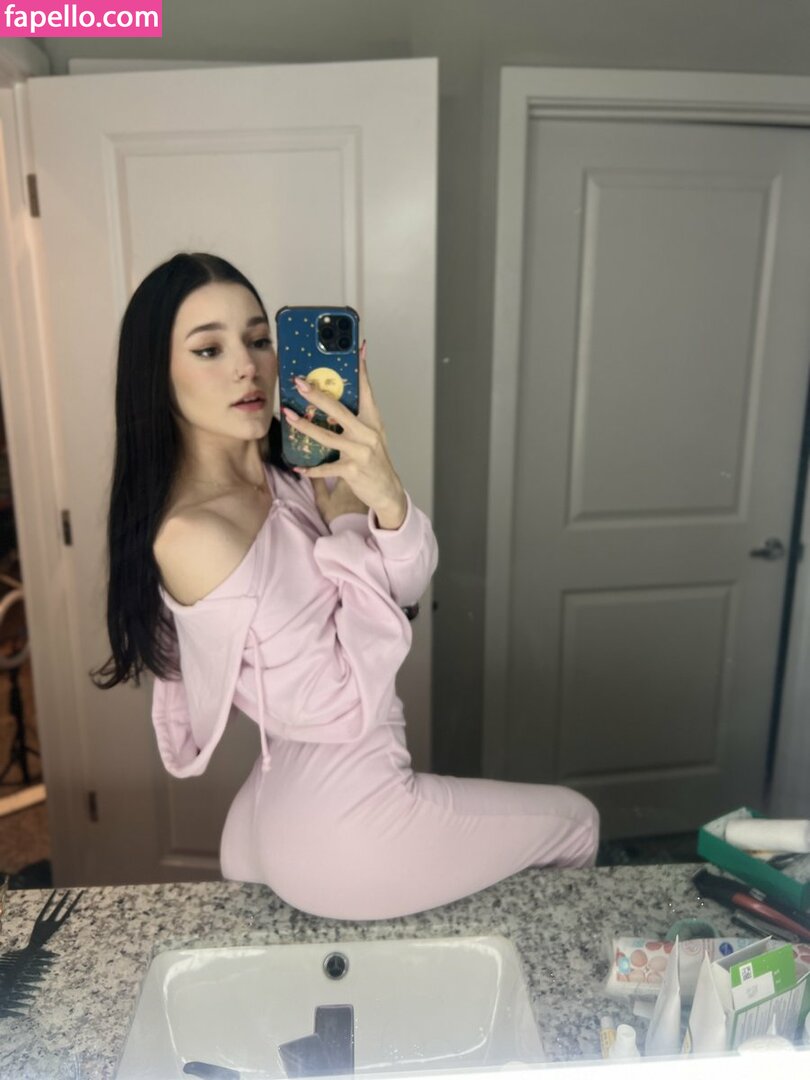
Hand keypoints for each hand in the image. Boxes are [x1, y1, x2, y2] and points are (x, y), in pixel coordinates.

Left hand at [283, 340, 407, 529]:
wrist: (387, 490)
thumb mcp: (371, 435)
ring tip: (288, 415)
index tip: (357, 348)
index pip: (367, 390)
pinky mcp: (352, 470)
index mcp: (373, 420)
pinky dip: (310, 469)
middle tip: (299, 382)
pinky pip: (326, 468)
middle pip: (339, 409)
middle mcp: (368, 433)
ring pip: (327, 436)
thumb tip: (333, 401)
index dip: (362, 369)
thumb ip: (357, 418)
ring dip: (304, 426)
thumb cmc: (375, 460)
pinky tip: (297, 466)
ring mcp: (360, 451)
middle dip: (317, 395)